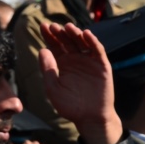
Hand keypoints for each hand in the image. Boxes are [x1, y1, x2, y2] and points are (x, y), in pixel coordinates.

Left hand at [38, 22, 122, 143]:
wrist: (90, 118)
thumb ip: (48, 70)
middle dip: (60, 33)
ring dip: (75, 34)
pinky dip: (93, 42)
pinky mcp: (102, 66)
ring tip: (67, 27)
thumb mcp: (53, 88)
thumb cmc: (70, 105)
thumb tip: (42, 50)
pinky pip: (98, 51)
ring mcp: (89, 62)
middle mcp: (75, 60)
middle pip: (67, 41)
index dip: (49, 35)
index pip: (55, 45)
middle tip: (52, 26)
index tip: (42, 26)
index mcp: (62, 64)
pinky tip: (86, 34)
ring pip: (82, 43)